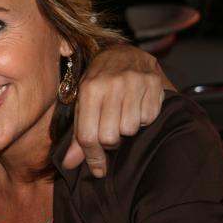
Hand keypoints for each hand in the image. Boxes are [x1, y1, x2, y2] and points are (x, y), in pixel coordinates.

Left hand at [62, 44, 172, 176]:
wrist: (123, 54)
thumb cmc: (98, 83)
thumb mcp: (83, 104)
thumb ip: (77, 135)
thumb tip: (69, 165)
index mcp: (89, 89)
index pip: (87, 135)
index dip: (91, 157)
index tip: (97, 169)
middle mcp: (111, 84)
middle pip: (109, 137)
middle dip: (110, 141)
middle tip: (110, 130)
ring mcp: (134, 82)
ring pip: (130, 129)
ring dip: (126, 128)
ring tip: (123, 114)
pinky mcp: (153, 84)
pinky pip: (149, 119)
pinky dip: (143, 118)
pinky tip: (136, 106)